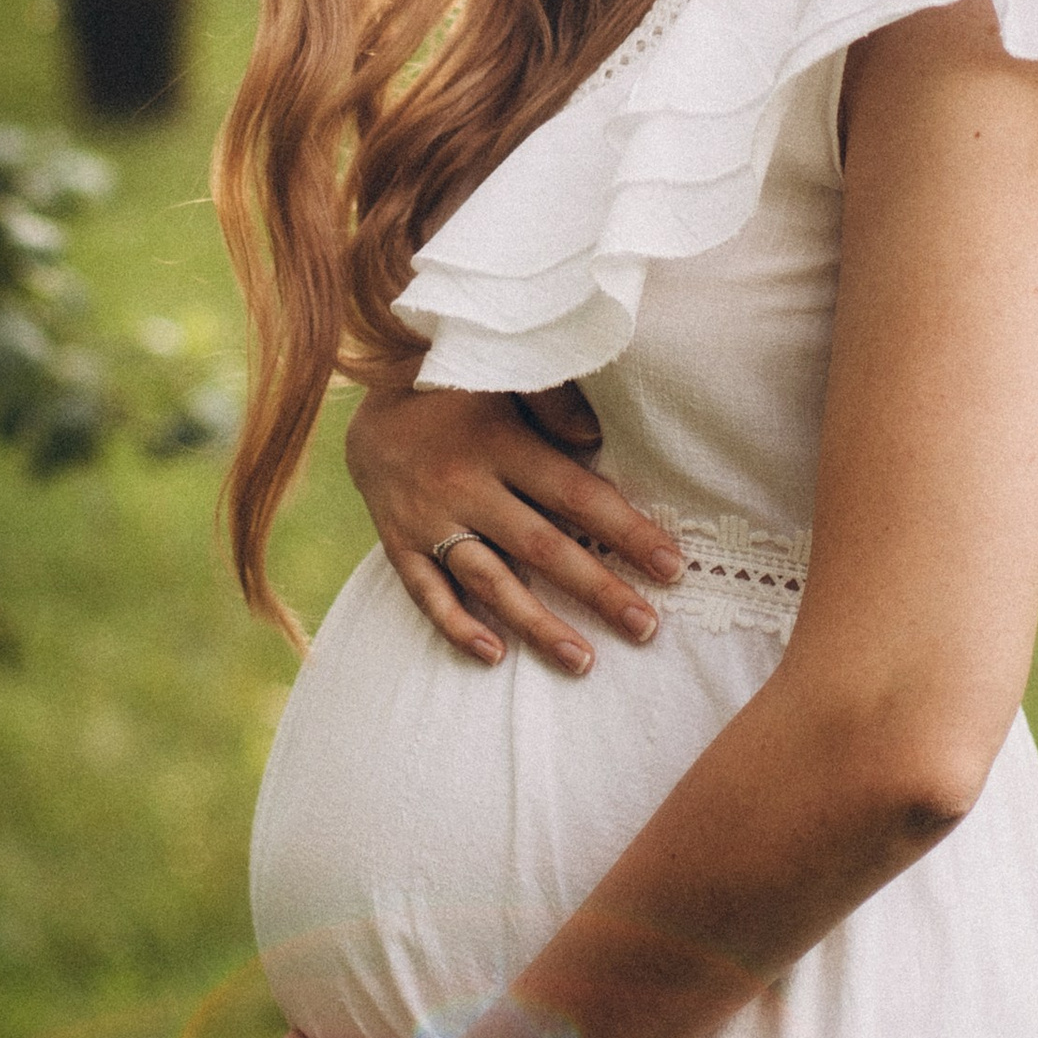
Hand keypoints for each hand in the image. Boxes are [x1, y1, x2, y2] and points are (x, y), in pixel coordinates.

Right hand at [345, 376, 682, 673]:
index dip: (625, 531)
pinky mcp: (399, 544)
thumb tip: (595, 437)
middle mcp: (465, 487)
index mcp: (500, 443)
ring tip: (583, 661)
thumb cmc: (456, 390)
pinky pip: (427, 593)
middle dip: (598, 590)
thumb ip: (552, 400)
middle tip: (645, 628)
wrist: (367, 404)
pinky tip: (493, 655)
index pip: (574, 494)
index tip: (671, 566)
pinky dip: (457, 626)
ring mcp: (429, 520)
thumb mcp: (502, 376)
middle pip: (541, 548)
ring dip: (537, 625)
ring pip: (490, 582)